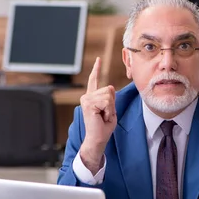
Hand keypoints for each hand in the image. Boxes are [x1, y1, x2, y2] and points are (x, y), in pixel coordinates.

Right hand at [79, 57, 116, 173]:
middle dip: (112, 103)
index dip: (96, 69)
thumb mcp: (111, 110)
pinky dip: (108, 110)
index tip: (98, 59)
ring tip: (103, 116)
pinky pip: (106, 101)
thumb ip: (111, 98)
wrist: (98, 138)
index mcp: (92, 97)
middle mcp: (87, 96)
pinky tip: (101, 117)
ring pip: (108, 95)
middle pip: (109, 89)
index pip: (94, 80)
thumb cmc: (104, 127)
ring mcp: (86, 99)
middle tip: (105, 115)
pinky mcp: (88, 103)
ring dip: (110, 108)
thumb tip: (110, 87)